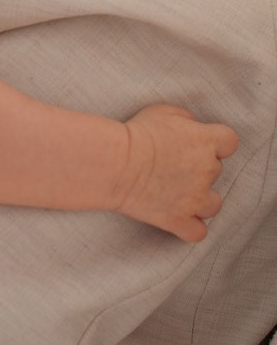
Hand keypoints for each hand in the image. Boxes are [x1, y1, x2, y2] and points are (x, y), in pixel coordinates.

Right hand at [116, 104, 238, 241]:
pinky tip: (179, 218)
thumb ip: (188, 119)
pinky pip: (198, 232)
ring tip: (180, 193)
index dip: (217, 143)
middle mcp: (206, 171)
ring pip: (214, 205)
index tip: (200, 143)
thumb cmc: (137, 133)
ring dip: (201, 199)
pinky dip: (191, 227)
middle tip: (174, 164)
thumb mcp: (164, 111)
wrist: (116, 162)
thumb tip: (194, 128)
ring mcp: (194, 199)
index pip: (229, 142)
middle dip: (199, 168)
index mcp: (205, 141)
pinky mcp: (178, 220)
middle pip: (216, 171)